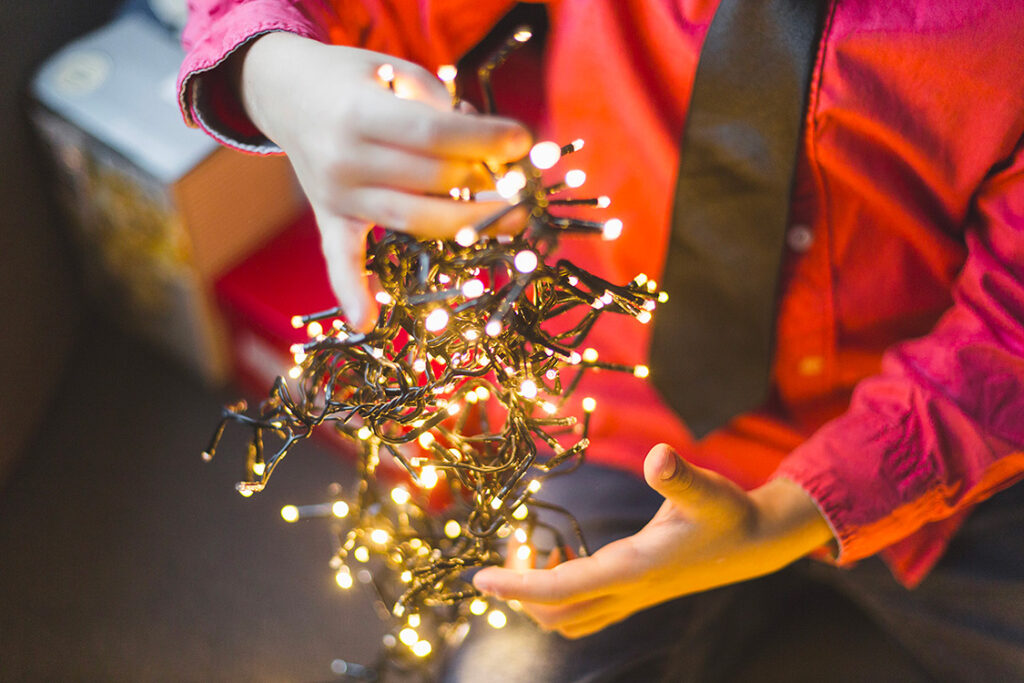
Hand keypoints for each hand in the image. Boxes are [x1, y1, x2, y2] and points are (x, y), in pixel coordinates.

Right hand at [233, 32, 532, 329]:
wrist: (286, 91)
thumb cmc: (355, 79)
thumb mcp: (395, 71)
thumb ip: (437, 107)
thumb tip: (489, 149)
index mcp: (360, 114)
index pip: (433, 135)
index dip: (483, 140)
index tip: (522, 140)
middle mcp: (345, 160)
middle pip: (430, 180)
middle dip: (484, 180)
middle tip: (522, 181)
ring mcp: (336, 195)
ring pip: (411, 219)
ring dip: (466, 224)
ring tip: (513, 221)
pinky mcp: (330, 218)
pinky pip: (340, 259)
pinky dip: (351, 291)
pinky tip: (366, 322)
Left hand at [473, 444, 833, 638]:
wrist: (756, 544)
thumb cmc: (728, 513)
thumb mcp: (707, 490)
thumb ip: (680, 476)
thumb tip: (659, 456)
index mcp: (633, 570)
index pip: (562, 589)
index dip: (518, 584)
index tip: (480, 578)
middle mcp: (627, 592)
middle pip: (555, 614)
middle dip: (521, 590)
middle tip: (513, 544)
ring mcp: (630, 599)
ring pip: (568, 619)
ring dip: (539, 595)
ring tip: (535, 547)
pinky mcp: (634, 595)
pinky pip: (584, 610)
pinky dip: (560, 593)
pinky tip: (565, 555)